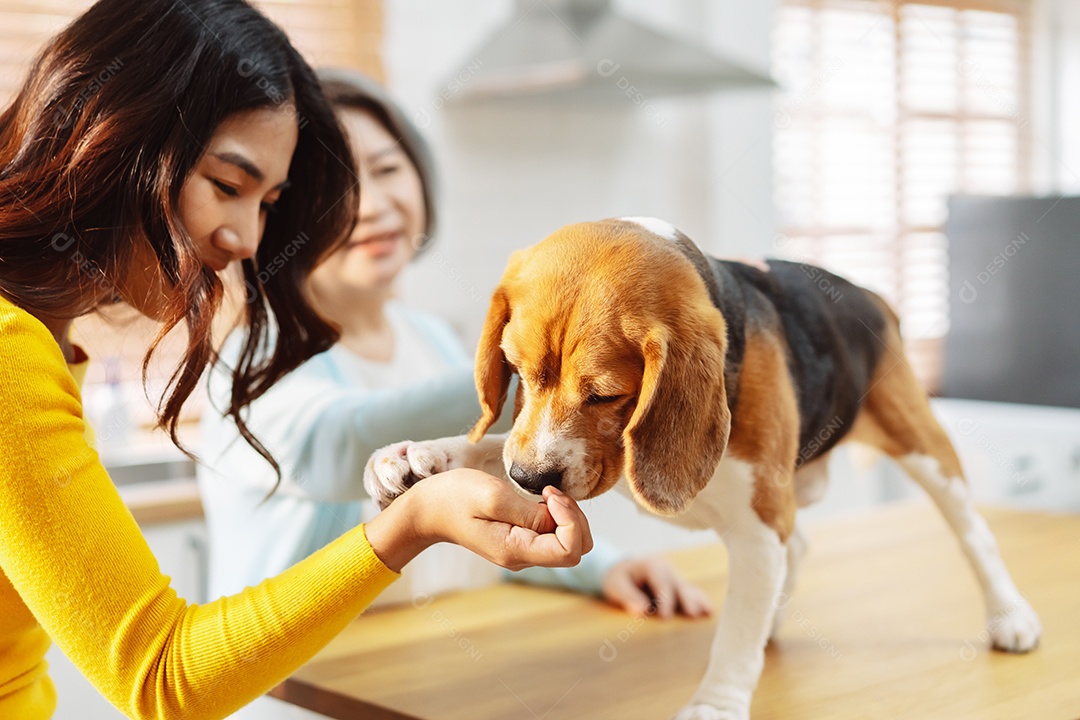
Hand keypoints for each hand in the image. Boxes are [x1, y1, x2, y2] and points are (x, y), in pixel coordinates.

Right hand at [365, 468, 592, 572]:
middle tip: (551, 493)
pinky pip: (555, 534)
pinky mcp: (522, 540)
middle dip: (575, 518)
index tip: (550, 495)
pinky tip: (541, 499)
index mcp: (516, 551)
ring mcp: (523, 551)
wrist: (428, 510)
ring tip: (546, 494)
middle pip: (576, 548)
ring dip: (567, 515)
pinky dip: (558, 515)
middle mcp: (524, 557)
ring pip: (569, 542)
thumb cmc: (454, 498)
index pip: (570, 549)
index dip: (571, 519)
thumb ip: (528, 512)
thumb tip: (558, 518)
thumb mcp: (492, 496)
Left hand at [601, 556, 712, 618]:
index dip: (664, 598)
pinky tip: (709, 611)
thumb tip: (641, 610)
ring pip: (688, 589)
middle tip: (691, 614)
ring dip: (697, 601)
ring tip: (706, 612)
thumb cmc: (619, 580)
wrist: (623, 572)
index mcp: (651, 565)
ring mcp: (675, 578)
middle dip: (685, 599)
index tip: (665, 616)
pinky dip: (700, 601)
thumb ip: (628, 596)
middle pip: (678, 584)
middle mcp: (667, 570)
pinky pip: (692, 593)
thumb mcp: (616, 586)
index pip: (660, 582)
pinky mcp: (679, 587)